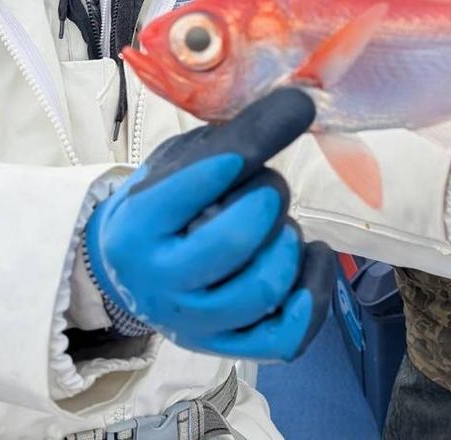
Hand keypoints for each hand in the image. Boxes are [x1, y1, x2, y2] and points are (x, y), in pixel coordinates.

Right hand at [83, 88, 333, 360]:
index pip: (189, 189)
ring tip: (280, 226)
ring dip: (288, 243)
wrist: (136, 271)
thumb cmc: (167, 206)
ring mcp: (196, 324)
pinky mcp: (230, 348)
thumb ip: (229, 139)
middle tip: (268, 187)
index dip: (239, 154)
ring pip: (264, 288)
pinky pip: (288, 335)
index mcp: (136, 228)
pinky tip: (312, 256)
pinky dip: (314, 290)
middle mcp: (160, 284)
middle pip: (235, 240)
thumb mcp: (180, 162)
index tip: (278, 119)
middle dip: (268, 198)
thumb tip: (300, 103)